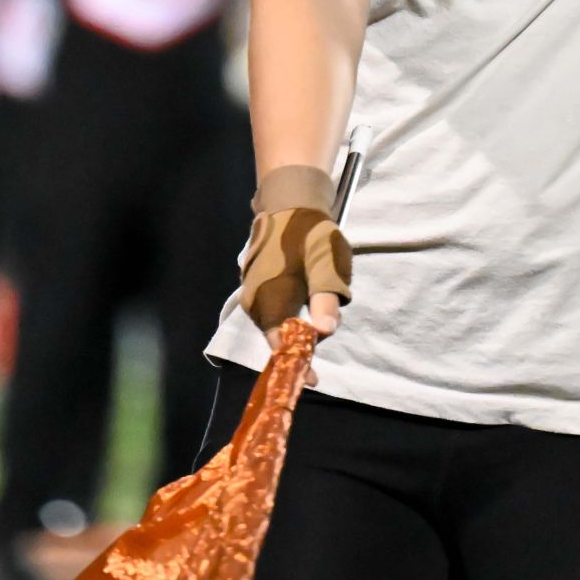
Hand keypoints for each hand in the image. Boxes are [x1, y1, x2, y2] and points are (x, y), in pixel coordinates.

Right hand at [239, 166, 351, 386]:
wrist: (289, 200)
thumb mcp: (325, 265)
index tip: (315, 379)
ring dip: (296, 329)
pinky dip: (289, 315)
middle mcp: (256, 302)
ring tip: (318, 323)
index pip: (281, 347)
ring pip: (276, 323)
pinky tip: (306, 306)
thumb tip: (324, 334)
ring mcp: (254, 292)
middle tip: (322, 345)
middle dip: (300, 346)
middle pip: (278, 338)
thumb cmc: (308, 233)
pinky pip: (274, 309)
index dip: (299, 365)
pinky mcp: (258, 283)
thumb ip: (325, 300)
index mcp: (269, 301)